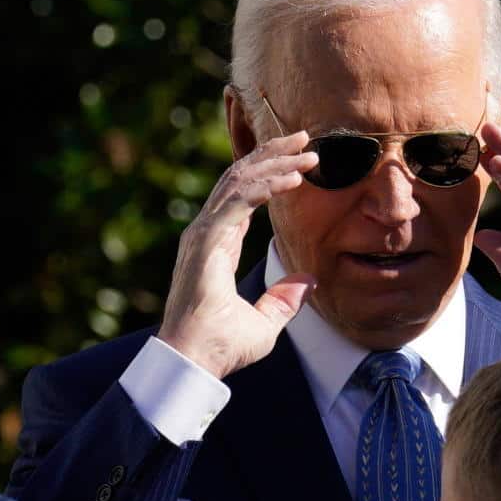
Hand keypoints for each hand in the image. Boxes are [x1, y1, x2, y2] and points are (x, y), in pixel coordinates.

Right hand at [156, 129, 319, 378]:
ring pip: (239, 181)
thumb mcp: (263, 324)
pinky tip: (293, 178)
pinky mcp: (206, 242)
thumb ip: (283, 301)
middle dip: (272, 154)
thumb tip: (309, 281)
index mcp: (215, 245)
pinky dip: (266, 186)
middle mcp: (206, 232)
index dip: (270, 174)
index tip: (300, 163)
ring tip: (305, 149)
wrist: (191, 361)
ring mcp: (203, 234)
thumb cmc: (219, 347)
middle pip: (239, 178)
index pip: (242, 196)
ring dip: (274, 162)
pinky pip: (239, 202)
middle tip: (303, 138)